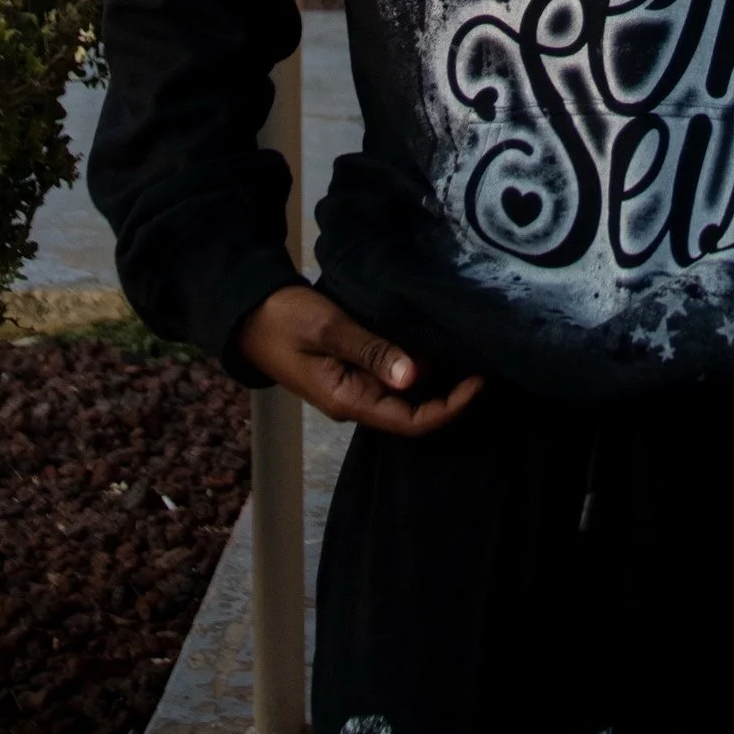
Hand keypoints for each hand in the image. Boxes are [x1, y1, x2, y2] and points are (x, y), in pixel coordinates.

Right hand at [234, 283, 484, 436]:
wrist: (248, 312)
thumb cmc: (284, 319)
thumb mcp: (327, 329)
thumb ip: (370, 349)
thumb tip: (414, 376)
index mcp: (348, 401)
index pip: (411, 421)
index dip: (451, 407)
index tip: (480, 379)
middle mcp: (355, 402)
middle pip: (414, 413)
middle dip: (452, 395)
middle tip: (484, 361)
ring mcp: (353, 388)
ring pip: (406, 395)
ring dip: (437, 380)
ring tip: (469, 351)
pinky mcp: (352, 371)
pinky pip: (393, 377)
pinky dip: (418, 365)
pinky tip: (436, 344)